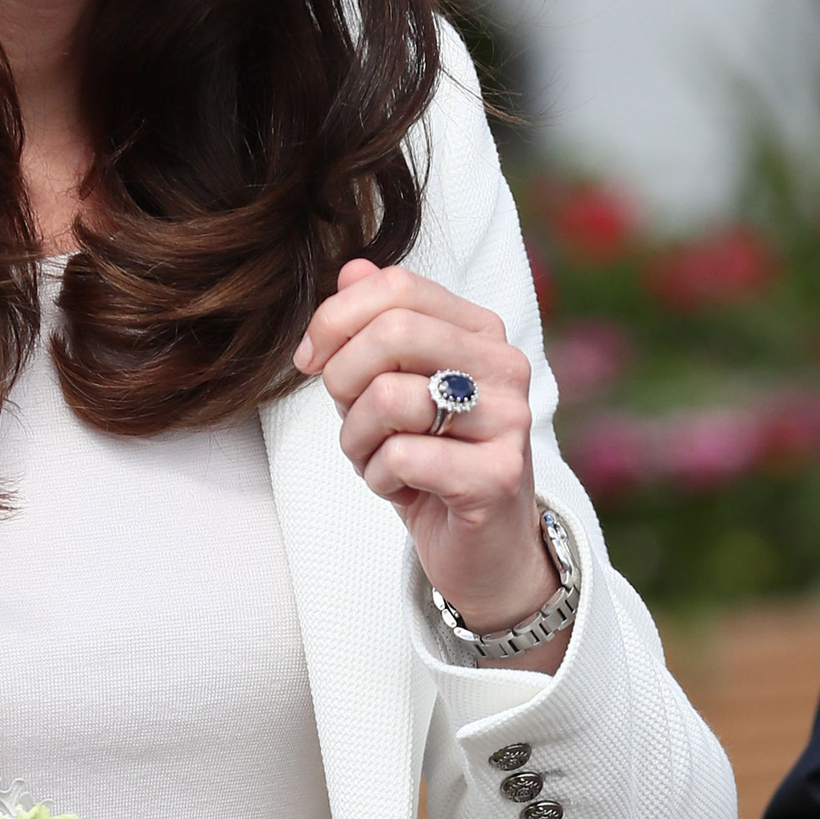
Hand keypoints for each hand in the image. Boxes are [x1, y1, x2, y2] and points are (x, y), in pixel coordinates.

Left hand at [295, 258, 567, 664]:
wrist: (484, 550)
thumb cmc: (431, 460)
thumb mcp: (393, 388)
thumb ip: (374, 327)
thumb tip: (352, 267)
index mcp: (480, 332)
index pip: (397, 286)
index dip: (335, 319)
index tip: (311, 359)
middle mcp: (504, 366)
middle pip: (392, 331)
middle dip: (342, 378)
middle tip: (345, 415)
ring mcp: (508, 421)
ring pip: (388, 398)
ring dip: (356, 439)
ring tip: (375, 458)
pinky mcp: (496, 477)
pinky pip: (400, 457)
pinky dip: (377, 477)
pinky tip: (397, 489)